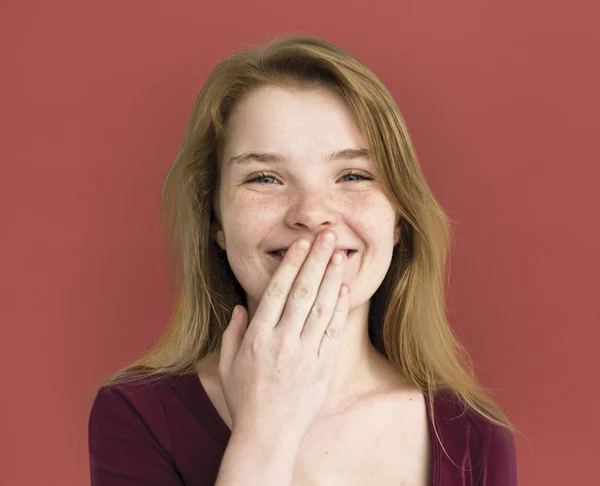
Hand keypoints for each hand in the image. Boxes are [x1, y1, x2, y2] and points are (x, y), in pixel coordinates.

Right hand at [218, 230, 350, 442]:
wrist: (267, 436)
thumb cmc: (245, 400)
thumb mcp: (227, 366)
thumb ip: (233, 333)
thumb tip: (240, 306)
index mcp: (258, 337)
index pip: (277, 291)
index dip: (291, 264)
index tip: (301, 243)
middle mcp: (282, 341)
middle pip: (302, 292)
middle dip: (316, 260)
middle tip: (328, 235)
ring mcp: (305, 354)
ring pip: (320, 308)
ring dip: (331, 278)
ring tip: (340, 254)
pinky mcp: (322, 368)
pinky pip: (333, 333)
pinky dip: (339, 309)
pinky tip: (345, 289)